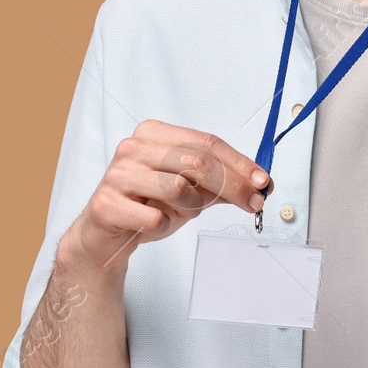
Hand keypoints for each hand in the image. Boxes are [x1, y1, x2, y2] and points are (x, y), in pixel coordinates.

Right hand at [59, 119, 269, 276]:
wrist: (104, 234)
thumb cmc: (148, 205)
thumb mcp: (189, 191)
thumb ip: (220, 184)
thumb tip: (259, 185)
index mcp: (155, 133)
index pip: (208, 143)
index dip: (239, 163)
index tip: (263, 181)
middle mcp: (134, 147)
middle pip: (198, 163)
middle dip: (232, 186)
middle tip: (253, 204)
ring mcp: (118, 174)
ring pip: (178, 189)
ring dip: (189, 209)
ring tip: (177, 214)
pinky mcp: (107, 203)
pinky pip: (155, 218)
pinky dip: (162, 228)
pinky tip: (151, 225)